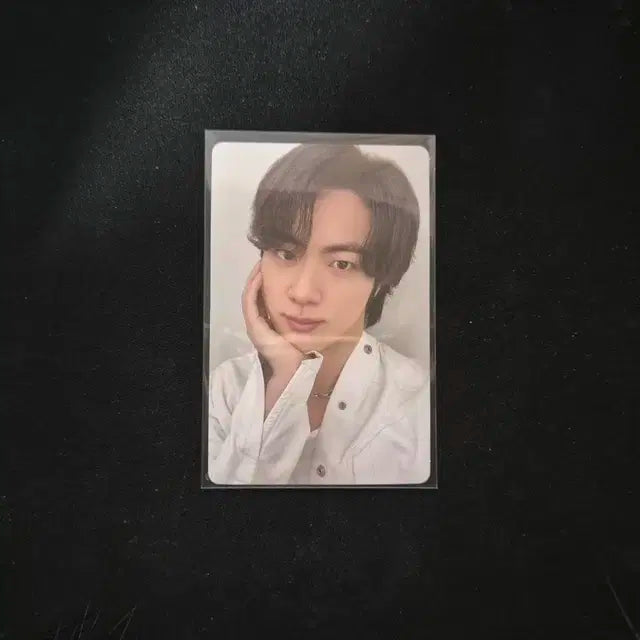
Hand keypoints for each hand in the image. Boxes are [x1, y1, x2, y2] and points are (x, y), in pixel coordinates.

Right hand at [242, 261, 302, 375]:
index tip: (270, 269)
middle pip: (253, 295)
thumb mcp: (298, 328)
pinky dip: (254, 288)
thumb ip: (300, 317)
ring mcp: (254, 325)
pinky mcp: (254, 326)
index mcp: (266, 324)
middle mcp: (257, 323)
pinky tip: (259, 277)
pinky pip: (250, 302)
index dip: (263, 283)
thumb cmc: (297, 350)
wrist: (292, 367)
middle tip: (263, 262)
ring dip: (253, 279)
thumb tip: (311, 303)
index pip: (260, 298)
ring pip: (249, 296)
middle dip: (257, 278)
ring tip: (260, 265)